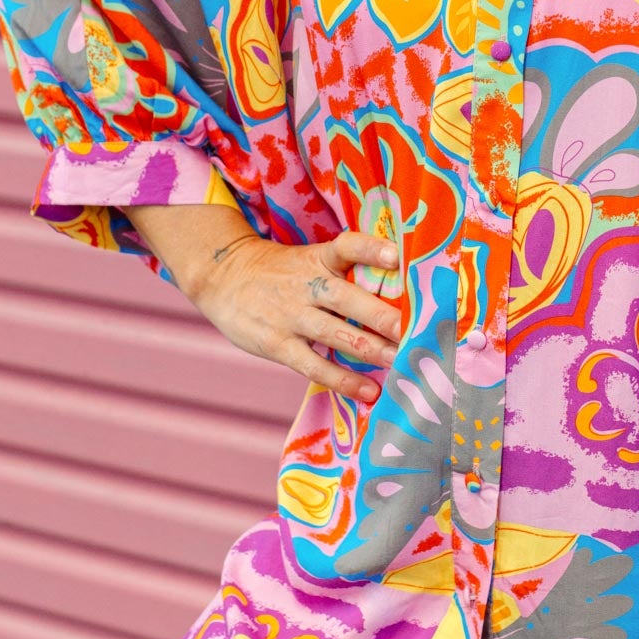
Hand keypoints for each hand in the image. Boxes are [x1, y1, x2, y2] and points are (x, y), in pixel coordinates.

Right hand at [190, 229, 402, 403]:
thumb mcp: (309, 260)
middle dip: (383, 316)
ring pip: (338, 335)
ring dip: (373, 350)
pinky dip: (344, 380)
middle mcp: (308, 285)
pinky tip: (369, 391)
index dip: (371, 249)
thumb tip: (399, 291)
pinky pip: (316, 366)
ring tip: (402, 362)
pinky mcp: (278, 345)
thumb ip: (345, 274)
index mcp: (319, 258)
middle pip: (349, 298)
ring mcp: (292, 316)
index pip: (347, 246)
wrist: (223, 277)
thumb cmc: (281, 272)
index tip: (396, 256)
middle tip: (415, 329)